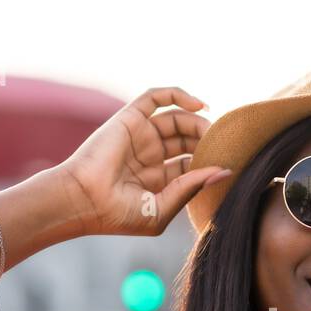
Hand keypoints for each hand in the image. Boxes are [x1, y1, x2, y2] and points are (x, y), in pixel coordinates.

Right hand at [55, 86, 231, 236]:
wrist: (82, 201)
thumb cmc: (118, 215)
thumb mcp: (162, 208)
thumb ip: (192, 187)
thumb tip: (225, 171)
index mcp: (159, 180)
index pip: (193, 164)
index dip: (210, 161)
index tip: (228, 164)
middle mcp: (151, 156)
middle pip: (188, 139)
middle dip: (207, 140)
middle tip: (223, 144)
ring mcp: (141, 136)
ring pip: (178, 118)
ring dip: (198, 120)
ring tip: (212, 130)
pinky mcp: (130, 118)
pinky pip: (157, 98)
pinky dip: (179, 94)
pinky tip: (199, 105)